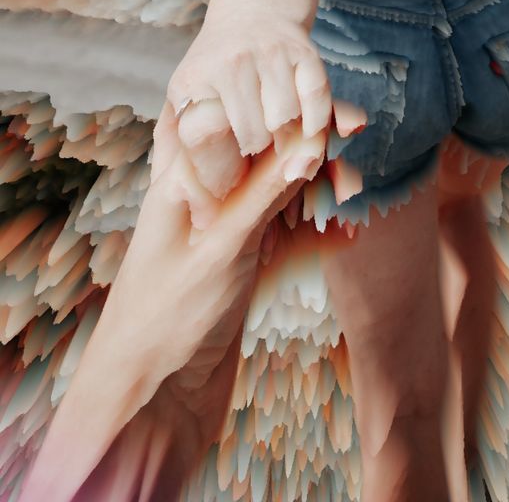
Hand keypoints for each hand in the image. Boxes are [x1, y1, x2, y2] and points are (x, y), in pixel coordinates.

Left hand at [17, 116, 325, 501]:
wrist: (150, 406)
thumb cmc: (166, 321)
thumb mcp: (222, 246)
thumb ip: (266, 189)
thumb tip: (312, 136)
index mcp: (181, 178)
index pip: (232, 115)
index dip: (280, 105)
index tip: (330, 107)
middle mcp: (203, 197)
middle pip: (263, 147)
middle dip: (310, 141)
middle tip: (355, 136)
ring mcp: (223, 231)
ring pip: (279, 188)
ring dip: (318, 185)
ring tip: (353, 194)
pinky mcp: (241, 265)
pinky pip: (285, 232)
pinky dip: (314, 229)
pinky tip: (344, 234)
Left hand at [151, 9, 334, 225]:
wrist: (252, 11)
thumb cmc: (216, 67)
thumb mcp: (187, 93)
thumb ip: (186, 146)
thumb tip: (202, 218)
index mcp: (195, 81)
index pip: (205, 143)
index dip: (218, 178)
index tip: (222, 197)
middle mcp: (231, 63)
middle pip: (253, 138)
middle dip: (257, 159)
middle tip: (258, 166)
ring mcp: (270, 53)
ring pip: (286, 121)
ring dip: (288, 140)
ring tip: (280, 145)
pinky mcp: (304, 51)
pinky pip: (317, 101)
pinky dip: (317, 123)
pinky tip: (308, 131)